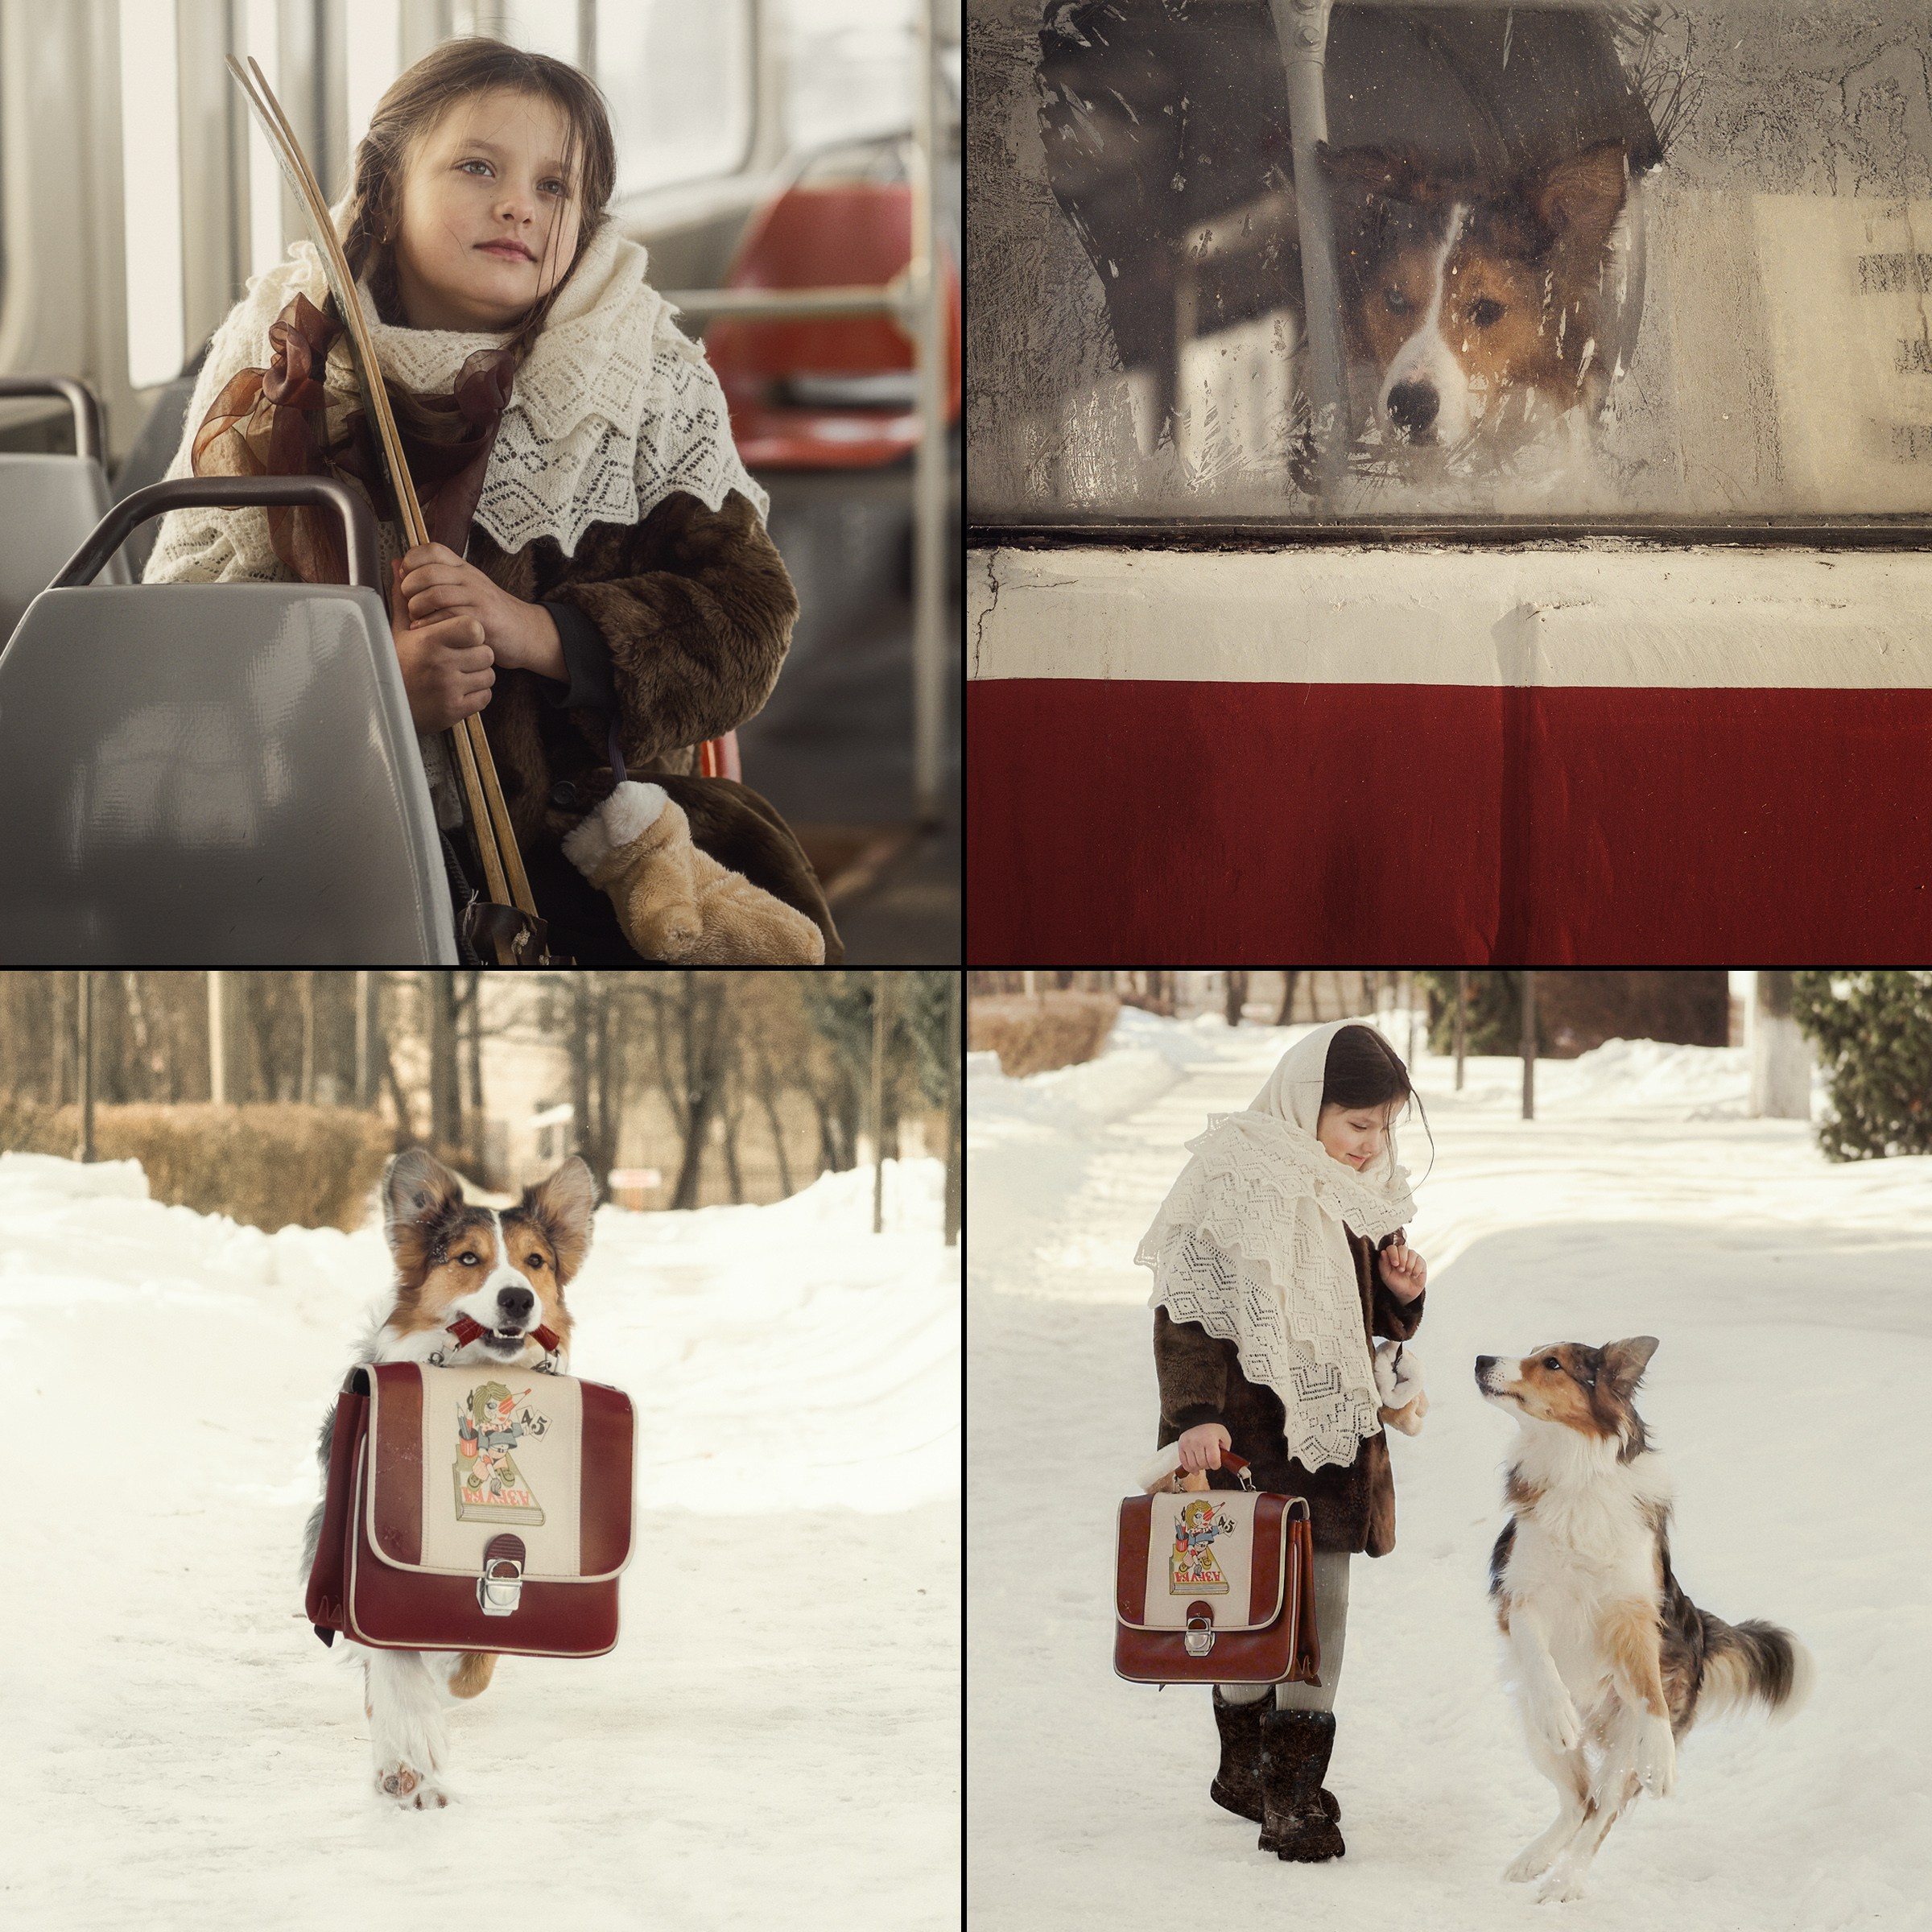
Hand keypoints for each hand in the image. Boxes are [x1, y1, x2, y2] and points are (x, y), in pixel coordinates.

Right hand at [388, 572, 493, 734]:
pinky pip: (485, 696)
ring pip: (488, 675)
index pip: (474, 628)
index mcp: (429, 641)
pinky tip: (457, 692)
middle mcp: (441, 664)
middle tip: (458, 658)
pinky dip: (476, 695)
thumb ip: (404, 599)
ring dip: (477, 676)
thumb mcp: (397, 632)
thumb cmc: (396, 666)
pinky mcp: (456, 710)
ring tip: (456, 676)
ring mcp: (450, 689)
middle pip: (486, 653)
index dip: (472, 632)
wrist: (386, 708)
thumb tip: (398, 564)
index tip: (460, 636)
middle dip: (476, 655)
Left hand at [396, 543, 562, 677]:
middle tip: (409, 601)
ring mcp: (477, 598)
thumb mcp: (465, 587)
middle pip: (428, 572)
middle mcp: (470, 578)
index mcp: (463, 567)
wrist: (524, 631)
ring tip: (416, 617)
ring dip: (417, 608)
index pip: (431, 549)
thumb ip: (434, 577)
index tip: (407, 578)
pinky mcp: (481, 619)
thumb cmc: (488, 612)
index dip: (411, 561)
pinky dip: (429, 624)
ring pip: (435, 595)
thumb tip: (398, 564)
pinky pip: (448, 617)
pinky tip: (425, 630)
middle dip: (409, 588)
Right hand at [1176, 1423, 1229, 1473]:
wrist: (1198, 1419)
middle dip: (1208, 1466)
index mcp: (1210, 1439)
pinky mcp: (1181, 1445)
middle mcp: (1197, 1441)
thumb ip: (1225, 1450)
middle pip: (1203, 1464)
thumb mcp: (1224, 1437)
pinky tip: (1194, 1467)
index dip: (1216, 1465)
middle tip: (1209, 1461)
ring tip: (1202, 1462)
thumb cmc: (1213, 1429)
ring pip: (1193, 1465)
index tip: (1216, 1463)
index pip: (1213, 1461)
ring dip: (1199, 1467)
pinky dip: (1189, 1468)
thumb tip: (1220, 1462)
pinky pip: (1184, 1463)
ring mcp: (1188, 1444)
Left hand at [1379, 1241, 1427, 1301]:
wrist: (1406, 1292)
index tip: (1395, 1264)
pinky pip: (1420, 1261)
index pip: (1392, 1247)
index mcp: (1391, 1255)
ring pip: (1412, 1253)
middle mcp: (1402, 1254)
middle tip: (1401, 1270)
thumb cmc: (1395, 1282)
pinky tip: (1413, 1275)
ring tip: (1407, 1273)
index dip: (1393, 1254)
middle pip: (1403, 1248)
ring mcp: (1412, 1257)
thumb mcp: (1386, 1275)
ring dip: (1409, 1266)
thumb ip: (1383, 1263)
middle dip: (1402, 1260)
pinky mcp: (1421, 1262)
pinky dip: (1416, 1270)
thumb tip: (1383, 1252)